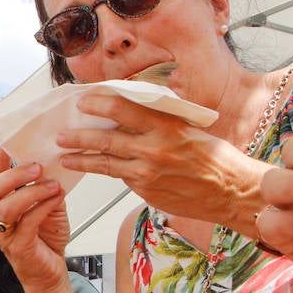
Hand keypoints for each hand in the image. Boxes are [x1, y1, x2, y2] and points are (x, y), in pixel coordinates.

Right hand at [0, 152, 70, 292]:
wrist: (50, 271)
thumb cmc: (44, 238)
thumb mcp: (45, 204)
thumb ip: (43, 185)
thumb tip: (51, 160)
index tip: (11, 143)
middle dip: (14, 175)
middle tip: (37, 167)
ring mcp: (3, 235)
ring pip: (7, 207)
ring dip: (32, 192)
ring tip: (53, 185)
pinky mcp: (18, 248)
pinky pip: (27, 223)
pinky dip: (44, 207)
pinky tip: (57, 199)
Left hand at [59, 94, 259, 226]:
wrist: (231, 192)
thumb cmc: (214, 158)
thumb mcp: (189, 129)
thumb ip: (160, 120)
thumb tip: (129, 109)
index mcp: (167, 125)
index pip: (124, 108)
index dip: (99, 103)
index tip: (83, 100)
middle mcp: (155, 148)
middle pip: (107, 137)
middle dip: (79, 135)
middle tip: (61, 133)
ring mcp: (148, 171)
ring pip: (105, 162)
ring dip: (80, 157)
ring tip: (64, 154)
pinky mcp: (145, 190)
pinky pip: (118, 176)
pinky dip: (100, 170)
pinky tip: (84, 167)